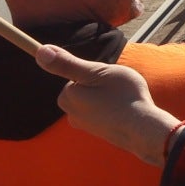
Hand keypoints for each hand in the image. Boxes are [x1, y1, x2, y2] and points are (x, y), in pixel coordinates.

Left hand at [32, 44, 172, 164]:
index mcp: (67, 95)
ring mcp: (85, 125)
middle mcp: (71, 113)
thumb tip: (40, 52)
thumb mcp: (97, 72)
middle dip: (101, 85)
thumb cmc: (123, 97)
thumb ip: (67, 63)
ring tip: (124, 101)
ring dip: (109, 98)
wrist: (144, 131)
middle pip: (84, 89)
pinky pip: (103, 114)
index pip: (77, 75)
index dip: (97, 73)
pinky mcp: (98, 133)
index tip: (110, 79)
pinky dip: (114, 110)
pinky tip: (127, 112)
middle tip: (118, 88)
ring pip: (95, 101)